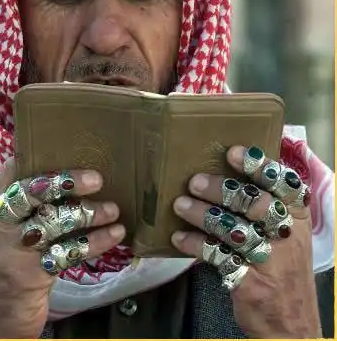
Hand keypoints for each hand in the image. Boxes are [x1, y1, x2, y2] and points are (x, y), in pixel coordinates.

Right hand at [0, 160, 124, 337]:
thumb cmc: (8, 255)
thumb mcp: (5, 225)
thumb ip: (23, 199)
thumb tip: (65, 164)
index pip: (11, 172)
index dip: (37, 157)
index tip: (66, 147)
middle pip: (32, 192)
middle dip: (66, 181)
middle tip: (97, 178)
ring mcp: (13, 249)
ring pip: (54, 221)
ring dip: (89, 213)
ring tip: (113, 209)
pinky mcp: (32, 274)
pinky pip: (70, 251)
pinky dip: (97, 241)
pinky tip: (116, 233)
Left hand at [171, 145, 320, 338]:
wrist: (292, 325)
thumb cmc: (283, 269)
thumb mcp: (288, 235)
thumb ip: (268, 206)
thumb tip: (229, 172)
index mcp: (297, 218)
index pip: (284, 185)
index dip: (259, 166)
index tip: (232, 152)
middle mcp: (287, 235)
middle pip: (254, 204)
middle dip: (222, 189)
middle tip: (194, 181)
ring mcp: (270, 260)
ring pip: (234, 228)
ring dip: (203, 214)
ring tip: (180, 204)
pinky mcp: (251, 282)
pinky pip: (219, 257)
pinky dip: (196, 245)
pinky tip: (179, 238)